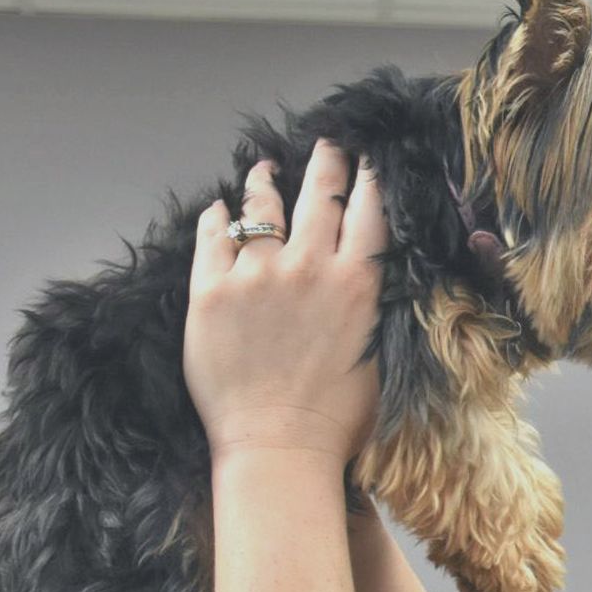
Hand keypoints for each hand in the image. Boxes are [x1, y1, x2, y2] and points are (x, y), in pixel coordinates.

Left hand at [184, 138, 386, 466]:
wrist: (278, 445)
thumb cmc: (338, 417)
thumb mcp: (381, 355)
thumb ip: (376, 307)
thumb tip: (373, 277)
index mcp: (358, 283)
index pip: (368, 212)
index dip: (368, 181)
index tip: (367, 163)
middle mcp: (309, 266)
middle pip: (319, 195)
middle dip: (325, 164)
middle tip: (327, 146)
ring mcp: (257, 274)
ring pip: (263, 207)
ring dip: (265, 181)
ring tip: (264, 168)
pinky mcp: (211, 291)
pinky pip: (213, 237)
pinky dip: (218, 217)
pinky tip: (218, 209)